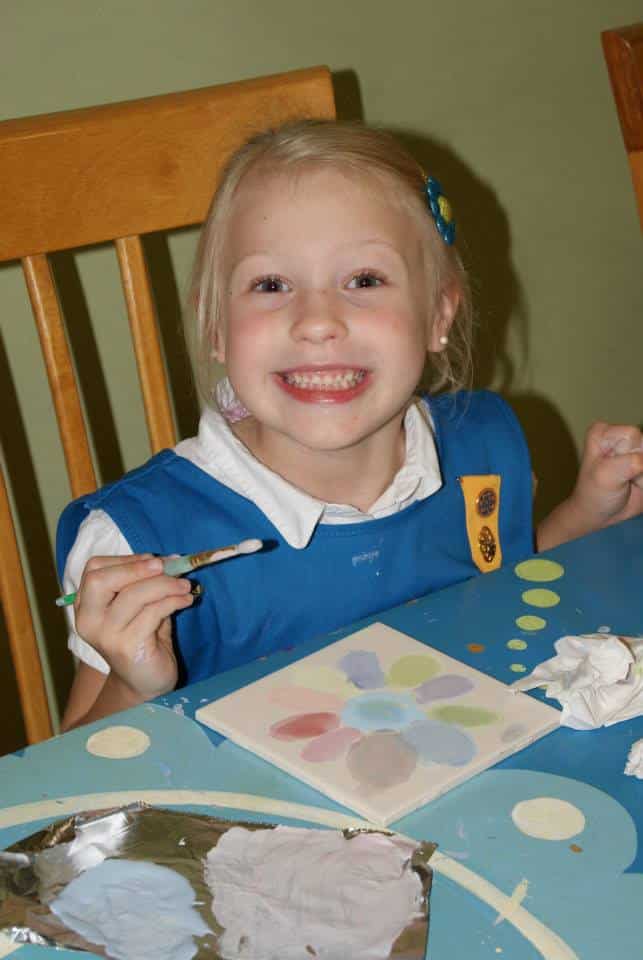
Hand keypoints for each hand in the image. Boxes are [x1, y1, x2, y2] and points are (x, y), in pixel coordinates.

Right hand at [74, 554, 195, 699]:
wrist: (145, 682)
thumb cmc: (144, 638)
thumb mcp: (140, 605)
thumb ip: (145, 582)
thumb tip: (170, 560)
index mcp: (86, 605)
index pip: (94, 570)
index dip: (126, 560)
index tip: (154, 560)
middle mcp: (89, 620)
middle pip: (101, 580)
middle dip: (137, 568)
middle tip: (167, 567)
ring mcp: (106, 635)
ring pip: (133, 595)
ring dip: (164, 584)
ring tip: (185, 586)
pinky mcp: (127, 647)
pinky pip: (152, 612)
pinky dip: (173, 601)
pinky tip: (186, 601)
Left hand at [570, 421, 642, 529]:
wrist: (600, 514)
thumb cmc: (595, 493)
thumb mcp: (605, 477)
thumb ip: (626, 464)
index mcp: (604, 433)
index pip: (633, 435)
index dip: (628, 455)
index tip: (613, 469)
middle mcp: (621, 436)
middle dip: (641, 467)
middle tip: (624, 478)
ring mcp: (635, 449)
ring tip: (631, 482)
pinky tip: (638, 485)